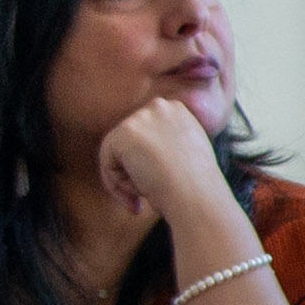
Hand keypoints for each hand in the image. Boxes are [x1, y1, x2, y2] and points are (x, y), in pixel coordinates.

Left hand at [91, 93, 233, 234]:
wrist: (197, 195)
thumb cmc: (197, 186)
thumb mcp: (187, 155)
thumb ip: (166, 144)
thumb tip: (140, 156)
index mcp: (178, 110)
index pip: (146, 135)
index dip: (148, 164)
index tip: (158, 187)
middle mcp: (160, 106)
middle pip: (129, 143)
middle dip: (134, 172)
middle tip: (146, 197)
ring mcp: (141, 117)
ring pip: (116, 154)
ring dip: (127, 180)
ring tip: (146, 197)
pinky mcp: (124, 132)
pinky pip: (108, 163)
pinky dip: (116, 185)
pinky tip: (139, 193)